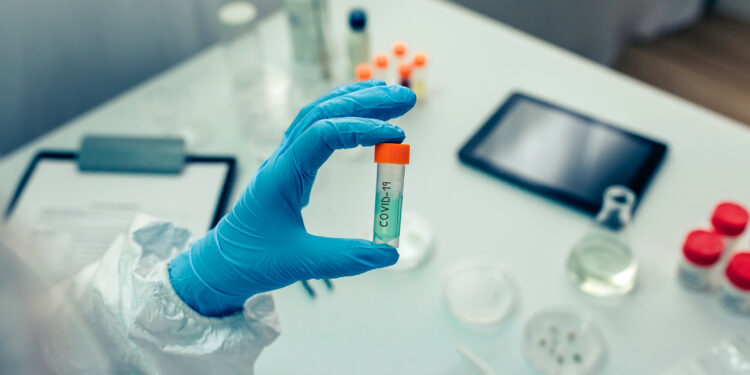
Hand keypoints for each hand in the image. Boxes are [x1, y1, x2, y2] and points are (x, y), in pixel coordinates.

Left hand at [169, 81, 416, 315]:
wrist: (221, 262)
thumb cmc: (252, 260)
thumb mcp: (300, 263)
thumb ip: (345, 258)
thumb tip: (389, 254)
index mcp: (282, 176)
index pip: (323, 134)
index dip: (362, 130)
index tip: (397, 138)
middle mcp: (283, 159)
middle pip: (324, 112)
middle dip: (367, 101)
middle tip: (407, 99)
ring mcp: (285, 159)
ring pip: (320, 114)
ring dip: (355, 101)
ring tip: (391, 97)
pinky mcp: (290, 165)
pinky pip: (317, 127)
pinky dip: (343, 114)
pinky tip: (364, 114)